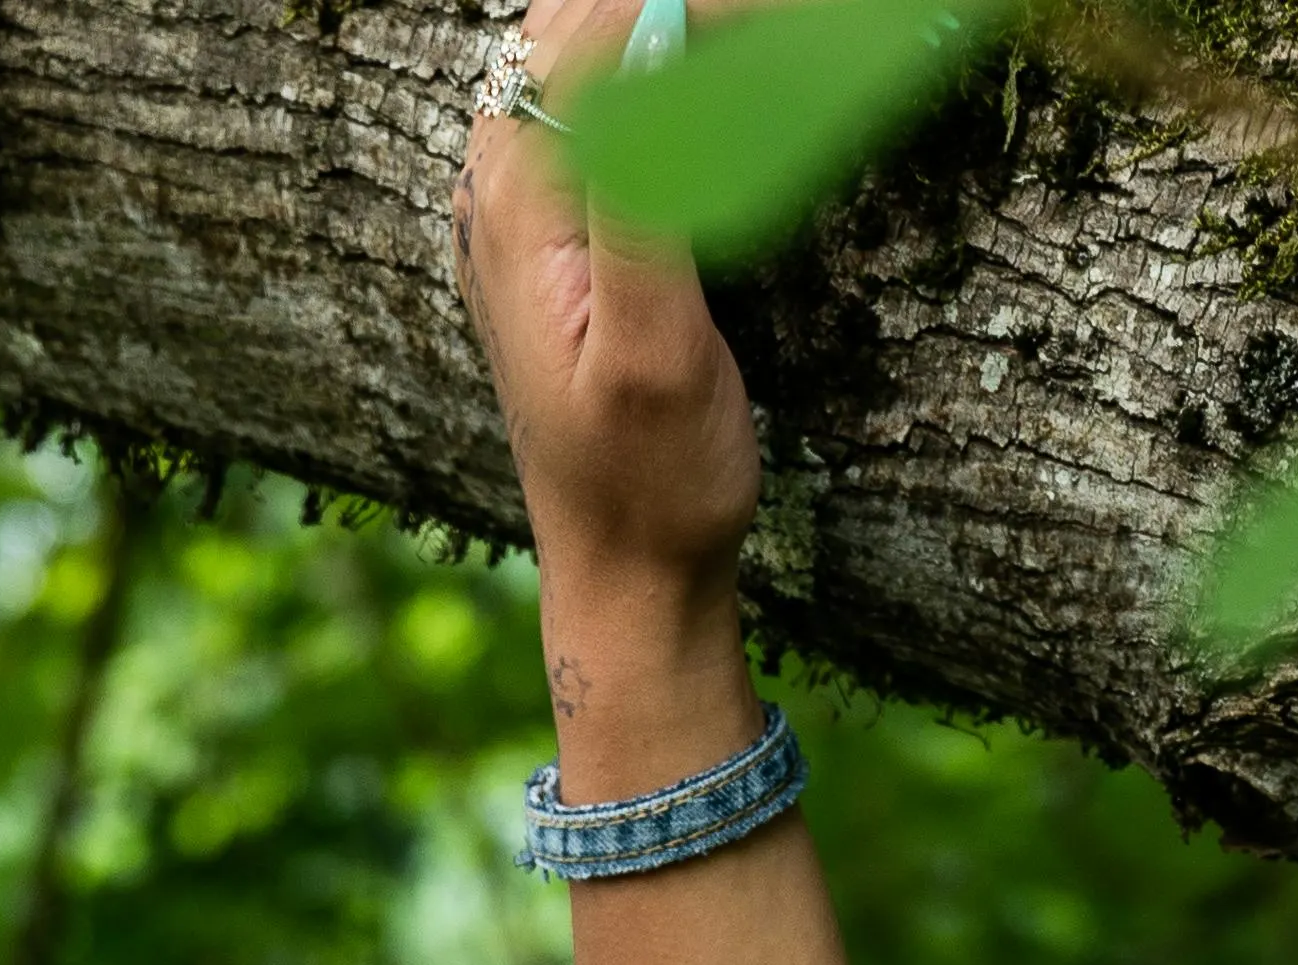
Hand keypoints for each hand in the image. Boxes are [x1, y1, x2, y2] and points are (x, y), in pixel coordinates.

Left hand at [455, 0, 769, 792]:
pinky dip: (666, 69)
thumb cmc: (649, 483)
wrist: (625, 575)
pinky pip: (601, 99)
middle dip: (691, 15)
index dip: (699, 11)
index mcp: (517, 199)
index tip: (797, 22)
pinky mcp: (556, 220)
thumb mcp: (658, 354)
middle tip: (799, 32)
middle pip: (584, 24)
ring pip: (589, 51)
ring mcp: (520, 197)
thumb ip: (646, 196)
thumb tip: (653, 57)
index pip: (601, 33)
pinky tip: (723, 76)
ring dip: (678, 32)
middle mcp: (498, 181)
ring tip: (776, 42)